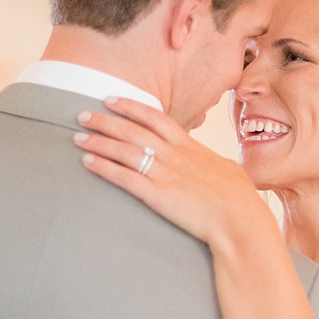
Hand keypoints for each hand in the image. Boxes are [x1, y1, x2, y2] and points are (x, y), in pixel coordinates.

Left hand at [75, 97, 271, 246]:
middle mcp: (174, 155)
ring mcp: (165, 174)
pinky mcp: (157, 195)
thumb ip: (211, 162)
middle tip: (83, 115)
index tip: (111, 100)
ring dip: (99, 142)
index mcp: (190, 147)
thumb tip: (212, 161)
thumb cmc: (239, 198)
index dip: (131, 107)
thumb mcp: (227, 170)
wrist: (240, 219)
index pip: (155, 118)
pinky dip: (104, 168)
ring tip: (79, 137)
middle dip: (105, 121)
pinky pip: (124, 178)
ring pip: (124, 151)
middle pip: (133, 131)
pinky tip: (88, 162)